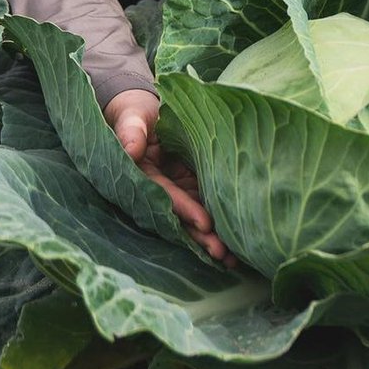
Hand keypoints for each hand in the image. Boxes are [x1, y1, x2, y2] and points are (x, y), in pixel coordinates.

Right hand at [103, 88, 235, 265]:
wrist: (147, 110)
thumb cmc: (136, 111)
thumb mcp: (131, 116)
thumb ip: (130, 130)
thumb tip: (130, 149)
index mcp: (142, 175)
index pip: (164, 195)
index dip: (183, 209)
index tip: (204, 223)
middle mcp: (160, 188)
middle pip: (181, 215)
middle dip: (200, 235)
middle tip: (222, 253)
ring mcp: (178, 188)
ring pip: (196, 215)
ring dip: (212, 237)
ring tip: (233, 258)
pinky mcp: (192, 184)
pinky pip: (207, 203)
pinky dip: (220, 221)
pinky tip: (238, 241)